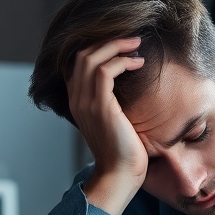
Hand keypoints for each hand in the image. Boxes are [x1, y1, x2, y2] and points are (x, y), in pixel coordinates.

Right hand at [67, 37, 146, 214]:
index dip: (97, 47)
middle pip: (81, 54)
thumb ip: (111, 102)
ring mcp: (85, 102)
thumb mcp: (113, 121)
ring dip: (116, 46)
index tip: (122, 44)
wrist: (120, 174)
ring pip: (91, 58)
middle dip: (107, 41)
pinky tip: (137, 63)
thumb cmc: (123, 150)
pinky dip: (121, 61)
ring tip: (136, 44)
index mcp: (77, 101)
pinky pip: (104, 71)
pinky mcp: (100, 106)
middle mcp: (76, 99)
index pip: (77, 62)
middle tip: (132, 39)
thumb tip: (126, 86)